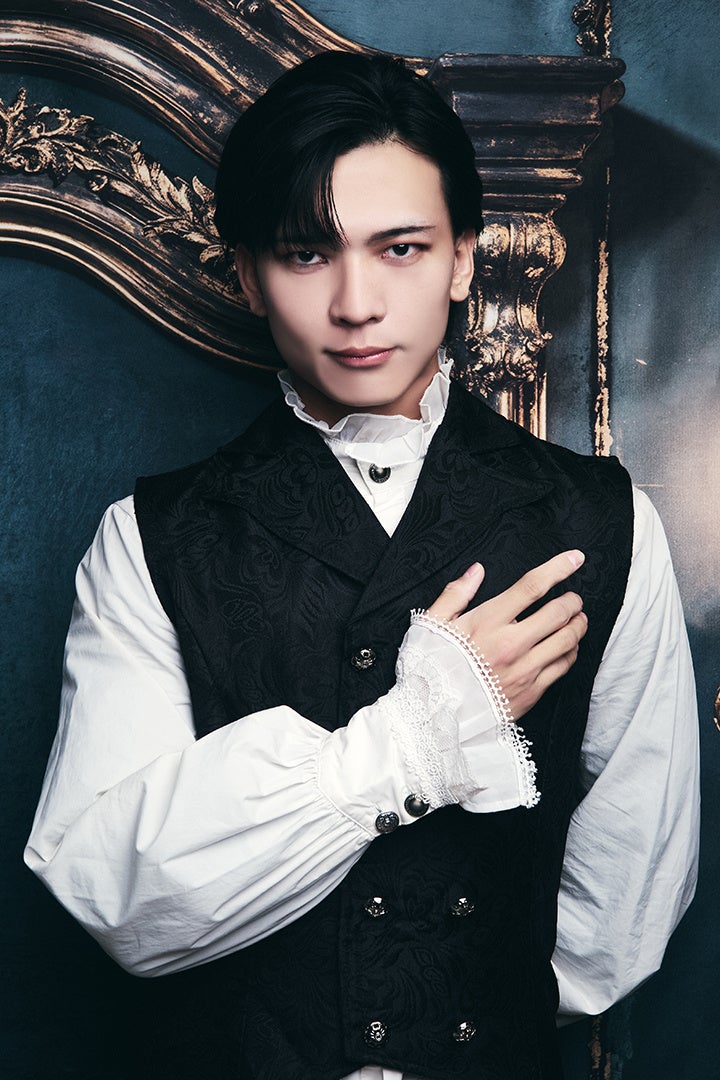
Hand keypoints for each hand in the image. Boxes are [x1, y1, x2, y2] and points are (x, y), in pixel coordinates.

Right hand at [427, 552, 587, 718]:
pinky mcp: (531, 692)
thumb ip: (455, 594)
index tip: (575, 558)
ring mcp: (524, 669)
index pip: (532, 587)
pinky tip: (568, 646)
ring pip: (567, 640)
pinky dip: (571, 652)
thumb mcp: (432, 624)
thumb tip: (476, 571)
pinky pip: (562, 667)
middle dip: (572, 601)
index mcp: (488, 622)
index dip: (558, 569)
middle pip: (558, 613)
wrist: (430, 715)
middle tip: (574, 598)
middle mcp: (511, 644)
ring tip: (578, 619)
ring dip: (578, 625)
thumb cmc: (430, 668)